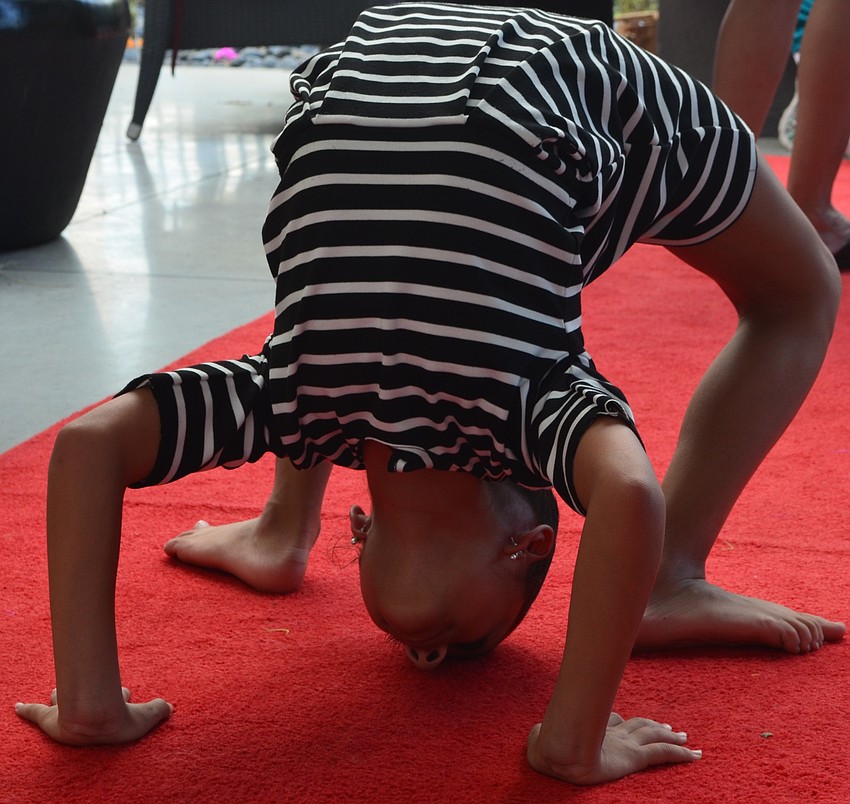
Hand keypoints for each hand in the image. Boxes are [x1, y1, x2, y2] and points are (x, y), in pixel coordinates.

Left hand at [16, 687, 171, 744]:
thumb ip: (160, 710)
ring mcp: (69, 708)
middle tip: (97, 697)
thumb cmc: (119, 720)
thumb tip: (170, 706)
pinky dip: (25, 709)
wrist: (96, 722)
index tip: (126, 696)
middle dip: (91, 692)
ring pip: (62, 697)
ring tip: (59, 696)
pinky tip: (17, 706)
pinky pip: (34, 712)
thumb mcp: (148, 716)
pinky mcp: (49, 718)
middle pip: (88, 692)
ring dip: (61, 697)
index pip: (118, 695)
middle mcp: (89, 700)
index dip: (123, 697)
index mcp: (110, 701)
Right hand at [527, 712, 701, 784]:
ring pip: (654, 735)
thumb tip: (536, 736)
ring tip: (683, 736)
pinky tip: (696, 754)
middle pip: (638, 724)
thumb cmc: (546, 749)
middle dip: (652, 725)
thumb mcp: (540, 742)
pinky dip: (682, 753)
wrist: (559, 754)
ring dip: (670, 734)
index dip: (620, 721)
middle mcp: (611, 732)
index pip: (612, 721)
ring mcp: (625, 743)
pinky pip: (664, 754)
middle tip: (666, 726)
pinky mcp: (634, 757)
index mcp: (591, 729)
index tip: (624, 721)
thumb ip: (541, 738)